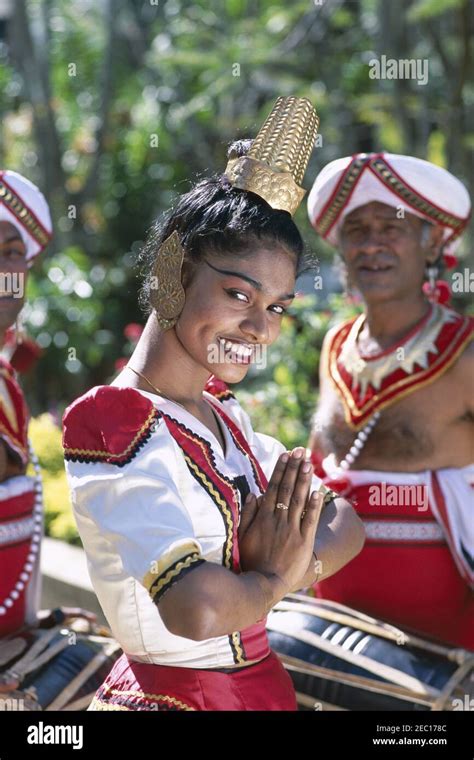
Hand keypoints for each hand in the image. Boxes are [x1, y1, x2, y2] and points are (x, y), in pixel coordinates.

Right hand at [238, 447, 323, 590]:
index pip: (273, 487)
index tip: (286, 455)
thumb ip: (247, 514)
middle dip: (294, 468)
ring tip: (309, 463)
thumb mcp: (242, 536)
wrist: (264, 584)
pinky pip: (310, 520)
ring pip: (299, 500)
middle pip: (288, 489)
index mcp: (263, 517)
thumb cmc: (251, 560)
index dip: (280, 470)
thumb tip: (253, 493)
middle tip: (301, 451)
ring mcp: (291, 530)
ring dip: (304, 480)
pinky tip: (318, 491)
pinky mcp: (303, 542)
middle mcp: (278, 520)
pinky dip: (314, 505)